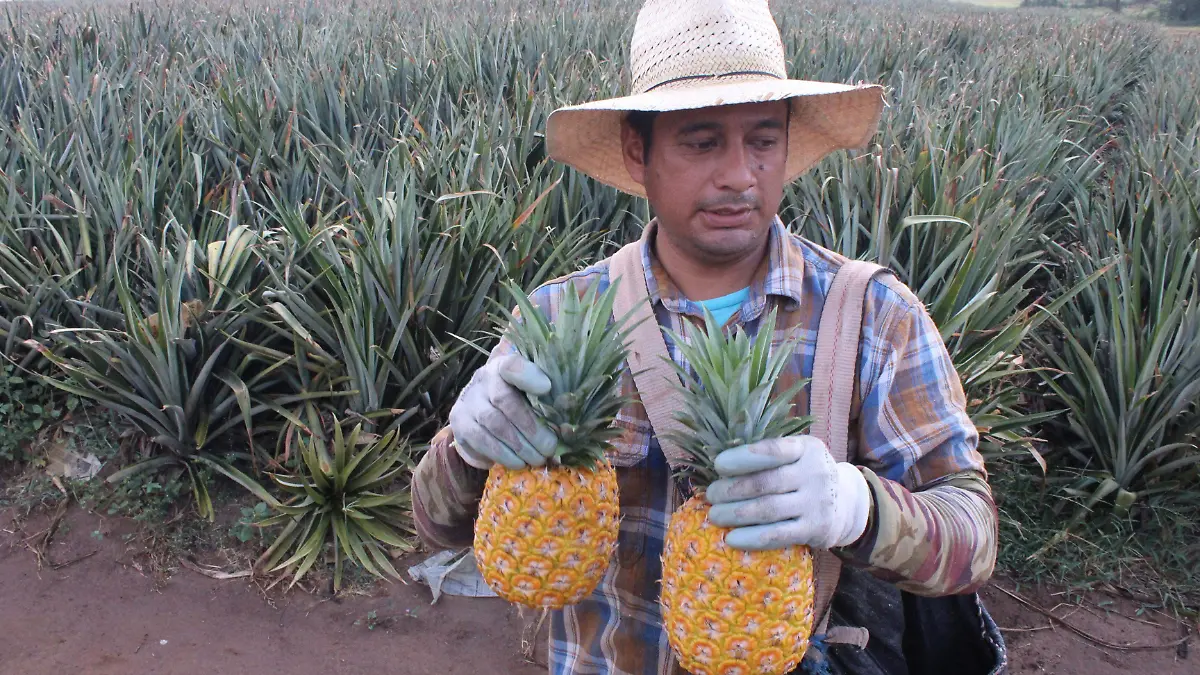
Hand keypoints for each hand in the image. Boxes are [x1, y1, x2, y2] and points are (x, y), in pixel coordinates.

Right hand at [447, 353, 558, 470]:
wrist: (478, 414)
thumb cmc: (515, 402)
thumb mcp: (530, 395)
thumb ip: (545, 402)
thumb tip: (567, 429)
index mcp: (504, 366)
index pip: (512, 364)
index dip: (528, 375)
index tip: (547, 387)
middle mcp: (483, 378)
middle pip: (505, 400)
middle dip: (531, 428)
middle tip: (550, 447)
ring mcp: (468, 400)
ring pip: (495, 424)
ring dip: (520, 446)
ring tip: (538, 458)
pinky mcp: (459, 422)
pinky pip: (482, 441)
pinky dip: (504, 455)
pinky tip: (519, 462)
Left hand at [704, 436, 870, 550]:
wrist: (846, 504)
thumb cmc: (806, 475)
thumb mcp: (797, 455)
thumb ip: (768, 456)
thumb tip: (721, 467)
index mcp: (806, 449)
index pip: (773, 451)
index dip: (743, 458)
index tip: (718, 465)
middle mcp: (815, 473)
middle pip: (765, 483)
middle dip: (732, 490)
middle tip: (711, 495)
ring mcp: (817, 503)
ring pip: (768, 509)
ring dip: (736, 513)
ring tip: (715, 515)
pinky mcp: (815, 530)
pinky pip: (778, 535)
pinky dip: (751, 538)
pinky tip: (731, 538)